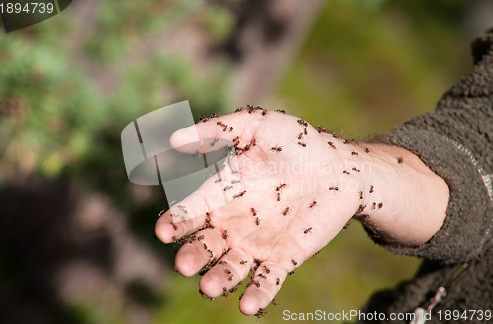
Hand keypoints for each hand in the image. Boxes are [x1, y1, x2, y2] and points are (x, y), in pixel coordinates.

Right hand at [155, 107, 447, 314]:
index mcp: (220, 193)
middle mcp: (232, 222)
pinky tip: (249, 307)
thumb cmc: (295, 142)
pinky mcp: (283, 257)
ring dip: (219, 278)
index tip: (165, 231)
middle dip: (192, 255)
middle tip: (184, 264)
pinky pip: (267, 280)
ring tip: (209, 287)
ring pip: (230, 266)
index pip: (191, 210)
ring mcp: (256, 242)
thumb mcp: (257, 127)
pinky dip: (257, 294)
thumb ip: (219, 132)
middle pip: (205, 245)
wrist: (338, 166)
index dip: (176, 221)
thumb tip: (174, 139)